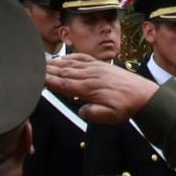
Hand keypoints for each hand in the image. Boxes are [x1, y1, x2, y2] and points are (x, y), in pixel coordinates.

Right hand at [44, 54, 159, 124]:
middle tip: (32, 67)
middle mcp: (91, 76)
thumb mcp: (111, 117)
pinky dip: (70, 57)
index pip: (65, 84)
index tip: (37, 78)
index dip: (50, 81)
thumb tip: (81, 110)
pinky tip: (63, 58)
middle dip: (47, 69)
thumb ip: (94, 114)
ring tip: (41, 62)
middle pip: (64, 72)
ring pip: (71, 64)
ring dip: (55, 63)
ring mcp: (95, 68)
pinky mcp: (100, 65)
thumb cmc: (126, 107)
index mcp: (91, 89)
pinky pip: (82, 58)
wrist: (143, 94)